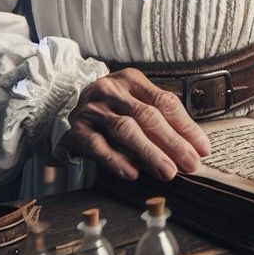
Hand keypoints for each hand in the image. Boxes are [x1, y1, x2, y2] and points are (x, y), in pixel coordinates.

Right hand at [59, 69, 211, 181]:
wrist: (51, 105)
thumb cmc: (102, 108)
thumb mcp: (128, 101)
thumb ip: (154, 117)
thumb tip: (189, 146)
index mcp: (131, 81)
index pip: (165, 102)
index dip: (186, 126)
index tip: (202, 148)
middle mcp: (112, 91)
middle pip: (148, 117)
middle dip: (174, 143)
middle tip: (191, 165)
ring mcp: (92, 109)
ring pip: (126, 130)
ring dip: (150, 153)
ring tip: (169, 172)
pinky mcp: (74, 130)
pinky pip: (98, 145)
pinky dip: (116, 160)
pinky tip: (132, 173)